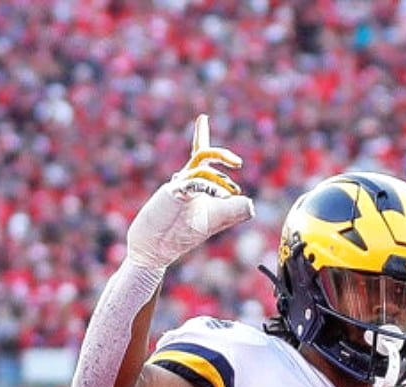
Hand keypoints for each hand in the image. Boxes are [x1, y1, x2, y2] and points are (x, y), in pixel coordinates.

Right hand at [126, 114, 253, 270]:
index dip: (201, 135)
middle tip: (238, 163)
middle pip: (202, 155)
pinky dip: (211, 187)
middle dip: (222, 155)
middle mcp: (184, 181)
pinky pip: (195, 183)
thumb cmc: (180, 235)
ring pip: (201, 166)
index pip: (200, 157)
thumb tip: (251, 205)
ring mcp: (177, 186)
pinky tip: (221, 198)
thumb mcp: (213, 222)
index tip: (202, 118)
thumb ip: (233, 212)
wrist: (153, 250)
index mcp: (192, 184)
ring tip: (230, 195)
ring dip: (220, 177)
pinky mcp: (171, 194)